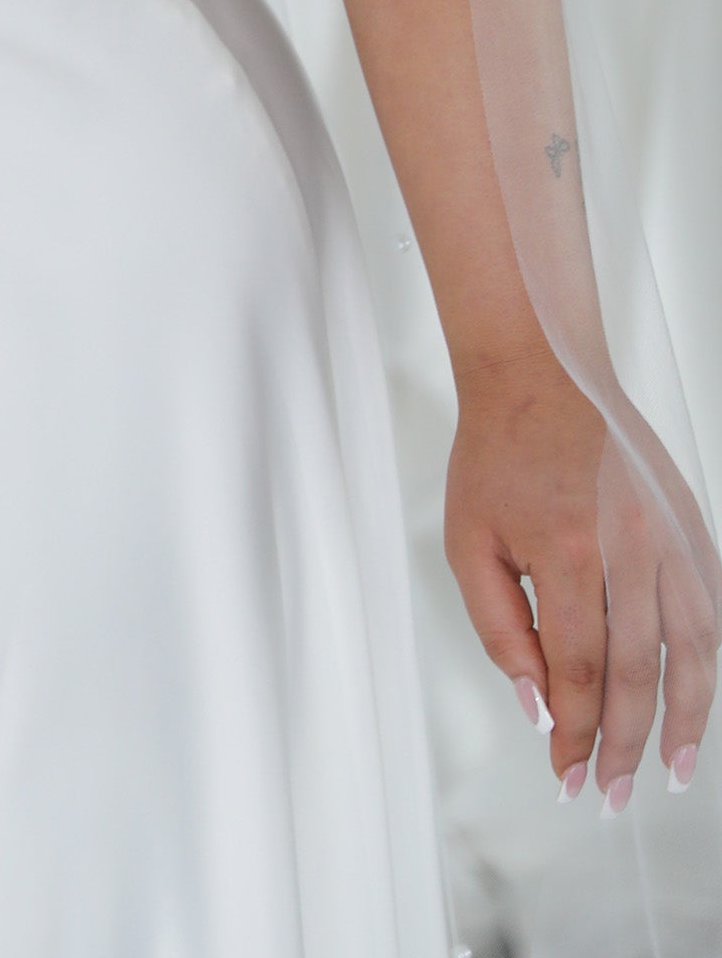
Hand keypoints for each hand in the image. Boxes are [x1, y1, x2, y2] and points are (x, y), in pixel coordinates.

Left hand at [446, 354, 717, 805]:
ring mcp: (667, 535)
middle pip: (637, 674)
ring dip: (685, 721)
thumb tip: (537, 706)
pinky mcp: (687, 523)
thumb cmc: (496, 456)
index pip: (578, 670)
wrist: (538, 374)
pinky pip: (709, 606)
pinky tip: (696, 698)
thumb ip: (501, 628)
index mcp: (568, 550)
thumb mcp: (470, 542)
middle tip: (608, 793)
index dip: (573, 732)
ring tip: (676, 773)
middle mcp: (629, 547)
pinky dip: (705, 661)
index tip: (563, 773)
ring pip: (692, 650)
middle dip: (622, 745)